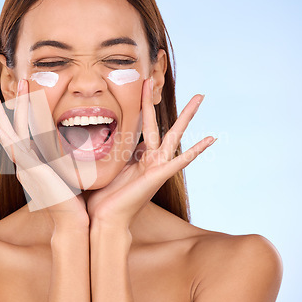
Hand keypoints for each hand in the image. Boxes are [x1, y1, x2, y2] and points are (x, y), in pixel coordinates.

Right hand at [0, 80, 88, 230]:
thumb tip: (68, 148)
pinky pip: (14, 148)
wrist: (72, 221)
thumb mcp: (67, 173)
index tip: (10, 103)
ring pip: (8, 136)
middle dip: (3, 111)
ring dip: (0, 115)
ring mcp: (24, 167)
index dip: (13, 119)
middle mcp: (24, 165)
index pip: (19, 136)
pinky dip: (4, 135)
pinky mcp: (29, 170)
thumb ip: (62, 160)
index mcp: (32, 164)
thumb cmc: (74, 200)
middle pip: (10, 132)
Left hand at [86, 79, 215, 229]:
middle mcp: (150, 159)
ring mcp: (157, 166)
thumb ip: (105, 152)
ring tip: (200, 97)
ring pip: (174, 135)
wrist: (105, 220)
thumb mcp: (102, 168)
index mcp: (137, 157)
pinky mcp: (159, 176)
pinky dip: (196, 150)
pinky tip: (210, 138)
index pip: (142, 126)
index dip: (142, 106)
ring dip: (186, 116)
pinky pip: (180, 161)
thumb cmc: (102, 199)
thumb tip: (91, 138)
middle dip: (158, 101)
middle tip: (161, 80)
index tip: (141, 87)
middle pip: (159, 124)